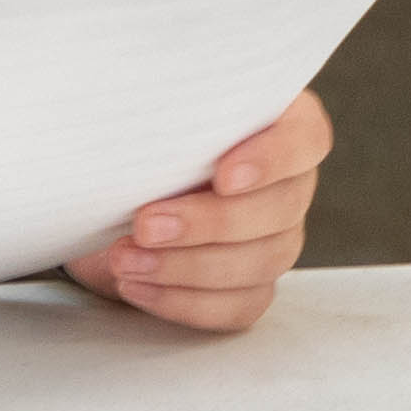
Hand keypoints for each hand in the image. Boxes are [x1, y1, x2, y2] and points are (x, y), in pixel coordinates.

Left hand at [67, 92, 330, 332]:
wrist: (105, 201)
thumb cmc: (133, 144)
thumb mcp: (142, 117)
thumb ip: (161, 109)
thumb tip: (139, 103)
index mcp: (277, 125)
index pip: (305, 138)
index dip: (274, 158)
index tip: (222, 175)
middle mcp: (288, 184)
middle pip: (280, 208)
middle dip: (209, 222)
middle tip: (144, 223)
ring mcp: (276, 239)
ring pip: (261, 262)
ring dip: (187, 266)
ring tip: (125, 259)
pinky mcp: (251, 287)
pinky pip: (238, 306)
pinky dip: (183, 302)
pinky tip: (136, 286)